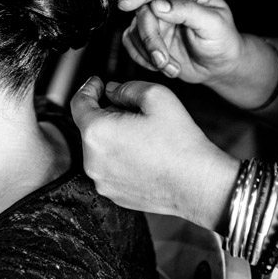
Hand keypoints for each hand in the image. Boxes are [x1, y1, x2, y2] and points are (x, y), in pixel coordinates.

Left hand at [71, 77, 237, 228]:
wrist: (198, 185)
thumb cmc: (180, 143)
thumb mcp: (156, 96)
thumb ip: (127, 87)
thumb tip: (112, 91)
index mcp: (97, 133)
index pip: (79, 103)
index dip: (88, 89)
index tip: (98, 84)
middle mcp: (93, 160)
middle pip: (90, 127)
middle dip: (106, 113)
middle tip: (133, 109)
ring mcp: (102, 180)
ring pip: (99, 148)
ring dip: (113, 136)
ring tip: (143, 134)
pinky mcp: (114, 194)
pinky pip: (109, 168)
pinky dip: (119, 157)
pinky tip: (144, 154)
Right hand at [118, 0, 246, 85]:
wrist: (219, 65)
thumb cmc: (222, 41)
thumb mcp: (213, 25)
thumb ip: (188, 11)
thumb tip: (158, 5)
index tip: (125, 5)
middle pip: (144, 11)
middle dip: (150, 40)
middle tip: (163, 60)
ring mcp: (156, 16)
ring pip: (135, 29)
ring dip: (149, 54)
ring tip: (171, 68)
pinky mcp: (147, 33)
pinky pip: (130, 42)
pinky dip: (143, 58)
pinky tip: (163, 66)